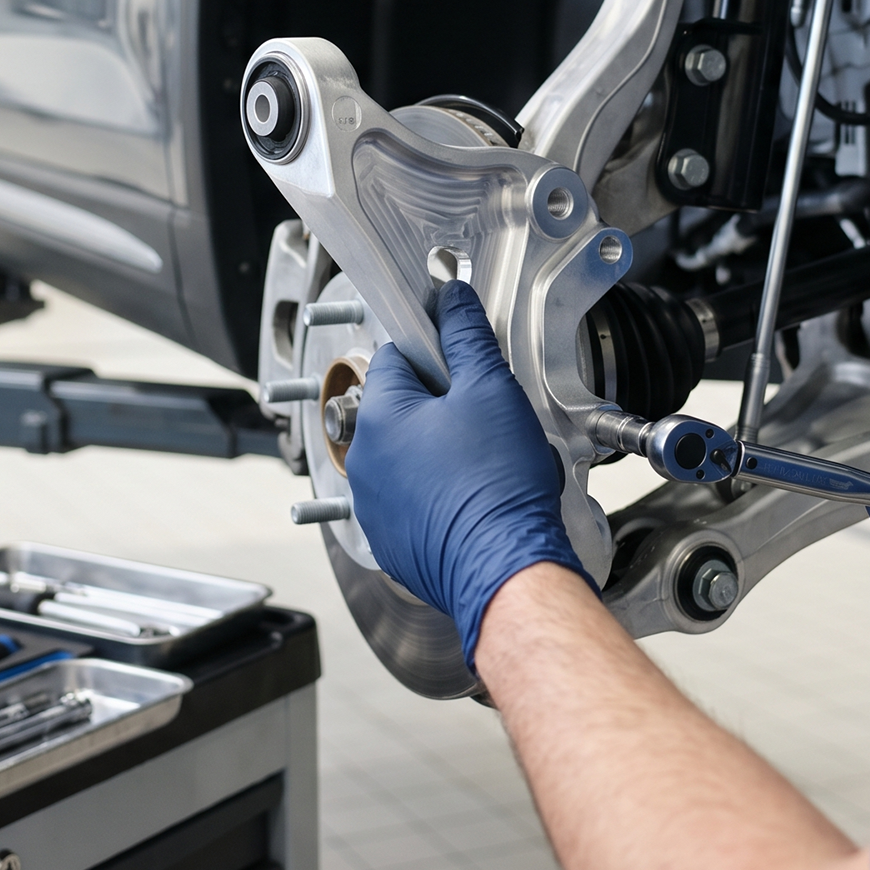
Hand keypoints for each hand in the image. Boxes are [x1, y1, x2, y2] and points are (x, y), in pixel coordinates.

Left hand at [345, 280, 588, 663]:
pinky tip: (471, 497)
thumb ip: (466, 336)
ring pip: (405, 456)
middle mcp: (364, 460)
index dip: (435, 354)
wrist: (505, 568)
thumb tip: (452, 300)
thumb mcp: (491, 390)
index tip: (462, 366)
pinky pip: (410, 499)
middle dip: (439, 406)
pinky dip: (435, 494)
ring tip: (482, 463)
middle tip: (483, 419)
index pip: (394, 356)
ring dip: (436, 451)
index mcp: (379, 415)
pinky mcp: (390, 539)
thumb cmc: (497, 488)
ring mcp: (374, 504)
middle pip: (400, 408)